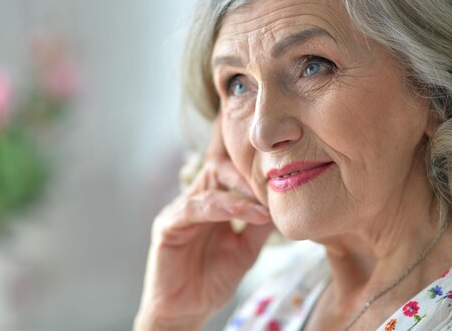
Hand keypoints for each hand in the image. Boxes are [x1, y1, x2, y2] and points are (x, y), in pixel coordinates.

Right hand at [134, 116, 273, 330]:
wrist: (187, 311)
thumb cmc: (213, 278)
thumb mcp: (246, 248)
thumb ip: (259, 224)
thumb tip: (284, 201)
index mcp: (213, 200)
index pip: (229, 168)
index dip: (244, 152)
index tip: (272, 140)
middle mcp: (196, 198)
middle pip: (220, 166)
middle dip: (247, 165)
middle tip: (275, 168)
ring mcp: (180, 210)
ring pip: (210, 184)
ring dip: (241, 189)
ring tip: (265, 198)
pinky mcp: (168, 225)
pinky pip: (194, 208)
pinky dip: (222, 207)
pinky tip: (247, 213)